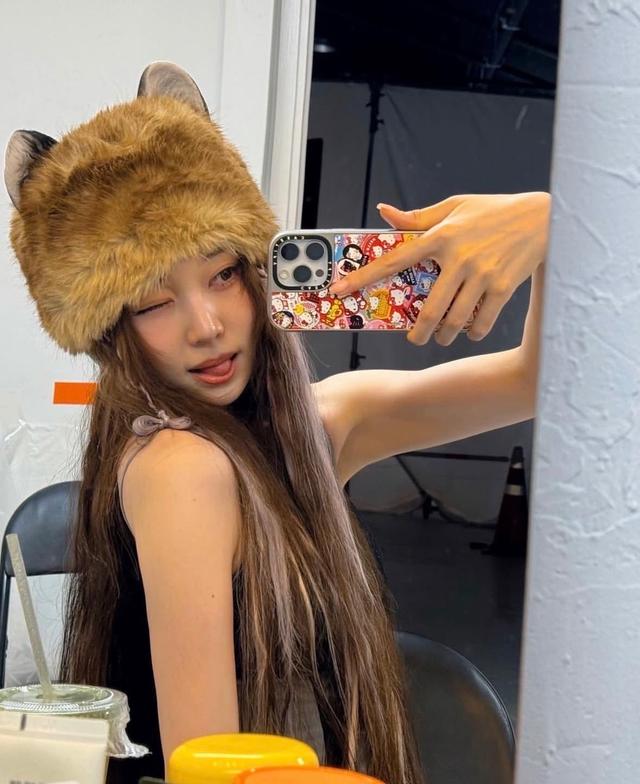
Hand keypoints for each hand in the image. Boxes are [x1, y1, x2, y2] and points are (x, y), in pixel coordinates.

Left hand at [328, 192, 550, 344]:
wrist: (544, 217)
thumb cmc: (492, 211)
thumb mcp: (455, 206)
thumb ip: (418, 217)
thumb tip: (384, 213)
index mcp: (439, 236)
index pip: (392, 260)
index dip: (362, 277)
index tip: (339, 290)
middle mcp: (457, 257)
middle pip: (427, 310)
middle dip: (418, 333)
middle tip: (414, 338)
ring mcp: (481, 275)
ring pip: (452, 321)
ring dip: (443, 336)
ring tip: (442, 336)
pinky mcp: (503, 288)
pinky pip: (480, 322)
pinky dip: (473, 332)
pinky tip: (470, 329)